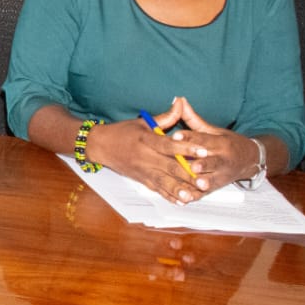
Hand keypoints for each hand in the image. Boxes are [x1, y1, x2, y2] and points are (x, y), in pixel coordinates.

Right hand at [86, 101, 207, 204]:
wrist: (100, 146)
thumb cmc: (122, 132)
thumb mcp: (143, 122)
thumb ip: (165, 117)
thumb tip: (181, 103)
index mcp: (145, 140)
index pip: (168, 145)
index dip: (186, 148)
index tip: (203, 151)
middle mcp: (144, 157)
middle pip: (168, 167)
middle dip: (187, 175)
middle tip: (204, 181)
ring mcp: (142, 170)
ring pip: (162, 181)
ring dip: (177, 190)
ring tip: (191, 196)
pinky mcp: (140, 179)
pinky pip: (156, 189)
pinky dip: (168, 196)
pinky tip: (180, 201)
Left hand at [167, 96, 262, 189]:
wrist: (250, 160)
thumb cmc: (226, 142)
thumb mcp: (212, 129)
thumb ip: (192, 118)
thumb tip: (178, 100)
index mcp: (220, 143)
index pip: (203, 139)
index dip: (189, 137)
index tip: (176, 135)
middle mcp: (223, 159)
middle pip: (211, 161)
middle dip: (203, 163)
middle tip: (192, 165)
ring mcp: (222, 174)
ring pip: (212, 179)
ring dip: (205, 182)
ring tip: (198, 184)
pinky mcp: (218, 186)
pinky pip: (207, 193)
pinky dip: (198, 196)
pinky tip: (187, 199)